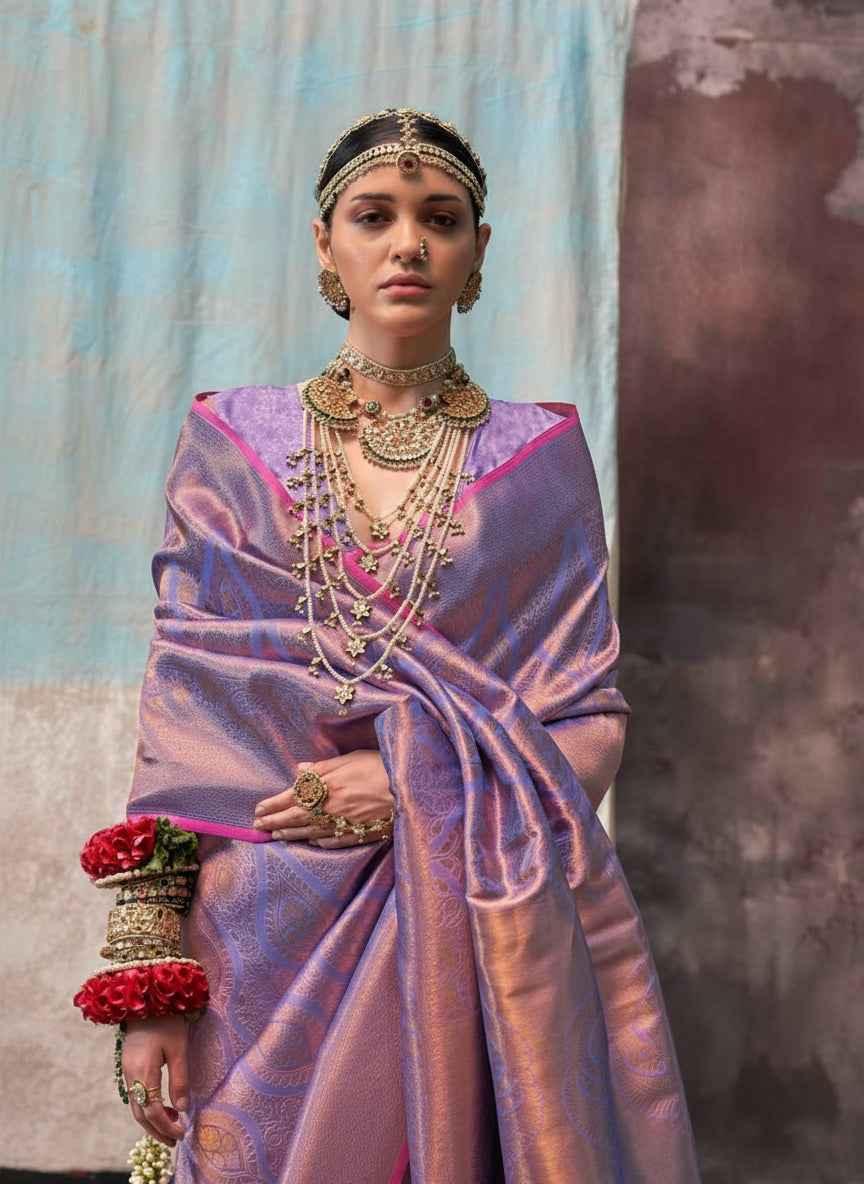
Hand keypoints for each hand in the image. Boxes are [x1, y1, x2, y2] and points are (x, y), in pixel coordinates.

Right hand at [123, 1013, 188, 1146]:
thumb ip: (180, 1079)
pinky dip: (147, 1107)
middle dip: (157, 1130)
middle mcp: (130, 1075)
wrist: (145, 996)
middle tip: (174, 1141)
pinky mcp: (128, 1065)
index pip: (152, 1111)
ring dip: (151, 1120)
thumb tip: (182, 1109)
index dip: (166, 1126)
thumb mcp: (179, 1048)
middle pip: (140, 1114)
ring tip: (170, 1127)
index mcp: (142, 1072)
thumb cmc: (166, 1020)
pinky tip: (161, 1106)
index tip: (182, 1133)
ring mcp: (126, 1070)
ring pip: (136, 1106)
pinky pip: (135, 1095)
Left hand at [254, 750, 394, 847]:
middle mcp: (329, 808)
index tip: (258, 809)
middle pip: (295, 818)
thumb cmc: (380, 767)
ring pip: (310, 833)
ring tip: (277, 835)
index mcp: (326, 787)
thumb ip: (322, 768)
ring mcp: (343, 824)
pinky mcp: (358, 834)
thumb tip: (299, 771)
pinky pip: (333, 842)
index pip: (290, 797)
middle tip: (258, 827)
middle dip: (274, 822)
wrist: (408, 788)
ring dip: (290, 834)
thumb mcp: (349, 759)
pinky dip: (319, 843)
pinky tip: (311, 842)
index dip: (272, 804)